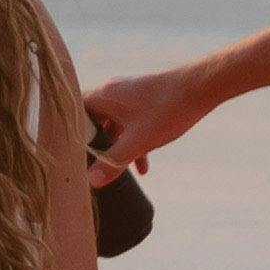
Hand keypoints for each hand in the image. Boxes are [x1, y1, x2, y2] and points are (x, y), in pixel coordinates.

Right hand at [80, 62, 211, 173]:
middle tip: (92, 166)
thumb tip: (92, 181)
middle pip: (92, 120)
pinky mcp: (144, 99)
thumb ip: (113, 162)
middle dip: (94, 145)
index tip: (68, 152)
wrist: (201, 88)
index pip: (72, 112)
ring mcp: (128, 94)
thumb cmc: (166, 110)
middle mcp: (111, 91)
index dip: (68, 132)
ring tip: (120, 171)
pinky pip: (129, 122)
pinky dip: (133, 141)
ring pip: (113, 124)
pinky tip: (144, 165)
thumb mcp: (138, 142)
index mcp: (103, 96)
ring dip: (116, 146)